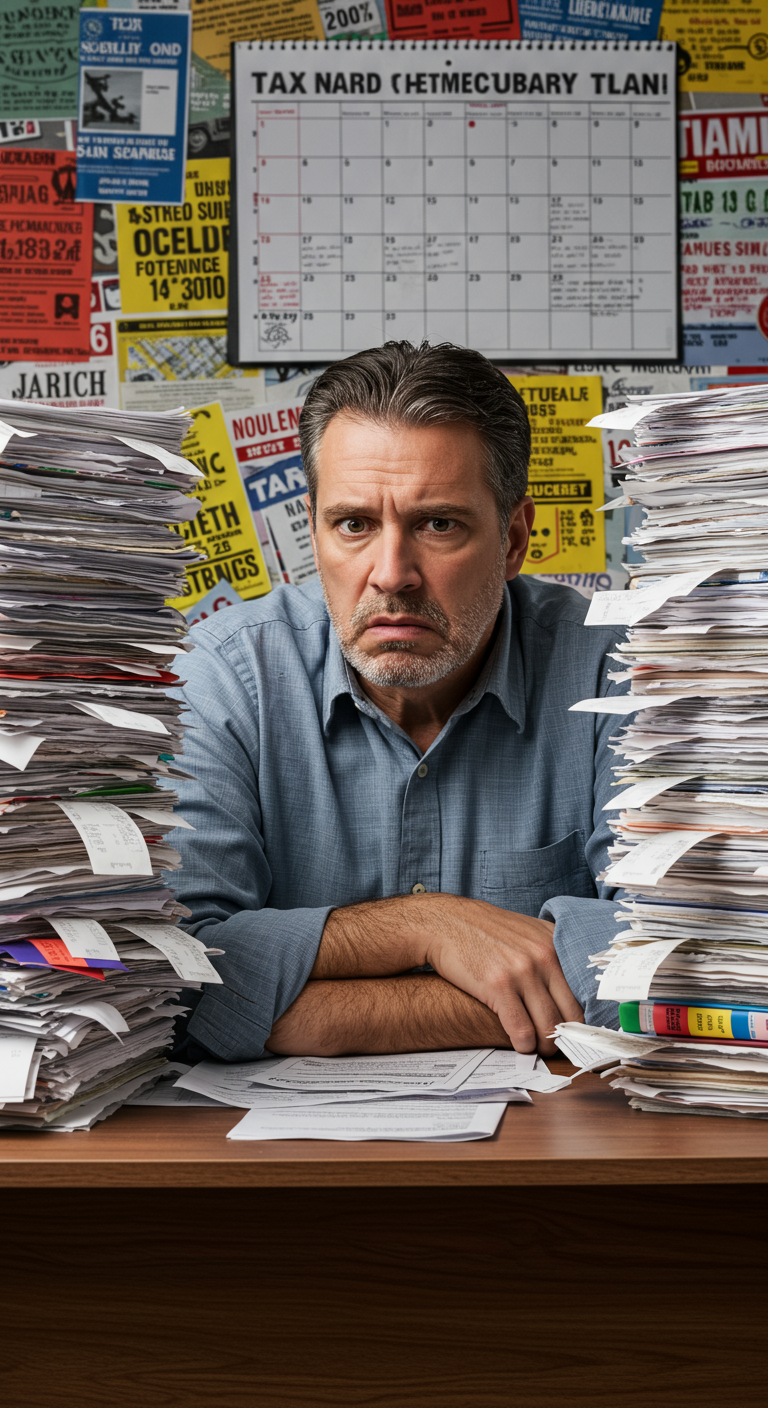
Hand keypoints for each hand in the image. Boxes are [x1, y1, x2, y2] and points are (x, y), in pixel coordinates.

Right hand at [424, 895, 582, 1054]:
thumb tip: (569, 984)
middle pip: (570, 1013)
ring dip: (545, 1046)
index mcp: (555, 943)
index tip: (576, 1029)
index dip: (581, 1015)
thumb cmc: (485, 930)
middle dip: (565, 1036)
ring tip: (538, 1049)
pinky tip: (520, 1046)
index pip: (582, 990)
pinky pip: (521, 1029)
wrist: (446, 922)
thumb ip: (549, 952)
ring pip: (548, 1026)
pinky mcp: (498, 986)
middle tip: (557, 1045)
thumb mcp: (526, 931)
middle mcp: (544, 956)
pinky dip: (524, 1045)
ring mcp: (522, 971)